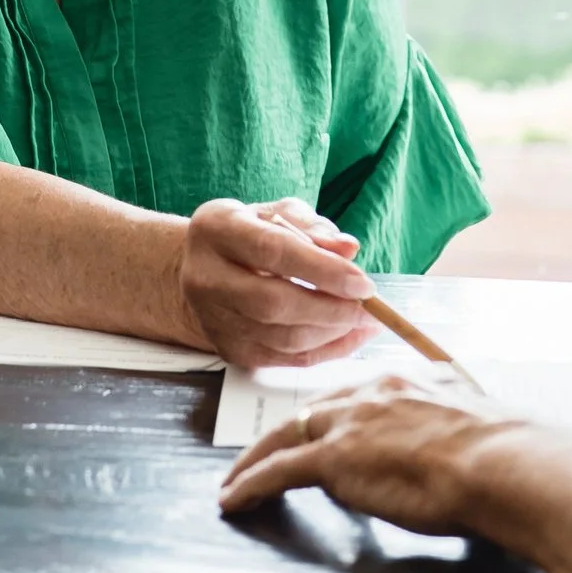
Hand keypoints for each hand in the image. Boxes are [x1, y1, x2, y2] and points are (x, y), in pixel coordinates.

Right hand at [177, 197, 377, 368]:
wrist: (202, 266)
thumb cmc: (248, 233)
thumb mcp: (278, 213)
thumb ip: (313, 228)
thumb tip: (348, 250)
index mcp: (218, 229)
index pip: (273, 251)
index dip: (323, 270)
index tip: (362, 283)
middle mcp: (206, 276)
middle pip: (273, 303)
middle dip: (330, 310)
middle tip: (368, 308)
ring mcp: (213, 318)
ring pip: (280, 338)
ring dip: (331, 333)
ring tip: (364, 321)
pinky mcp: (227, 348)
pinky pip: (282, 359)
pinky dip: (322, 351)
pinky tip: (347, 336)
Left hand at [217, 372, 528, 530]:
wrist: (501, 463)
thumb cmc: (505, 456)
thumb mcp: (478, 424)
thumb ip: (454, 427)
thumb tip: (455, 445)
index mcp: (408, 383)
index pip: (356, 395)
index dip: (335, 415)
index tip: (324, 429)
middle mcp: (372, 393)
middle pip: (314, 410)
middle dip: (287, 432)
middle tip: (266, 451)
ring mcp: (350, 423)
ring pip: (286, 435)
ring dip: (255, 459)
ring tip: (235, 481)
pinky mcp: (333, 458)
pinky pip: (277, 470)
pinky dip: (250, 485)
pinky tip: (233, 501)